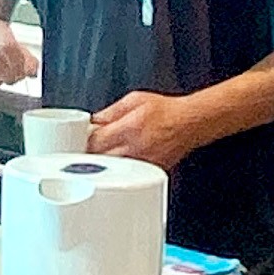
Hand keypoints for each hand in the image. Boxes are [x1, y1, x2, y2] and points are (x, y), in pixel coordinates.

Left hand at [90, 90, 208, 169]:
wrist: (190, 122)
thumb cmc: (165, 110)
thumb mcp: (134, 100)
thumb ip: (109, 111)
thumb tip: (92, 121)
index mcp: (129, 128)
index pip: (95, 141)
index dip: (85, 140)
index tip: (84, 136)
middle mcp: (136, 148)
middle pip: (101, 159)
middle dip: (93, 153)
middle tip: (94, 145)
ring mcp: (144, 162)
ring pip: (114, 170)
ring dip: (106, 163)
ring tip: (108, 152)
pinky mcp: (151, 171)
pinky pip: (129, 174)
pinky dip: (122, 169)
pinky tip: (124, 158)